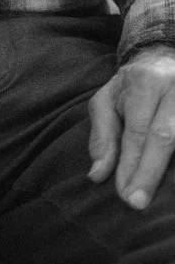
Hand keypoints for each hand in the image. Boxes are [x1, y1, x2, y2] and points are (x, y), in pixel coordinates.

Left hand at [88, 43, 174, 209]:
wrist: (163, 61)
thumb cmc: (131, 87)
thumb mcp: (107, 100)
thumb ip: (102, 135)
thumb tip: (97, 174)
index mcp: (146, 82)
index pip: (138, 129)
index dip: (131, 164)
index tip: (124, 194)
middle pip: (165, 136)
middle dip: (150, 172)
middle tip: (136, 202)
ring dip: (173, 172)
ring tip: (161, 200)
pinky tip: (174, 188)